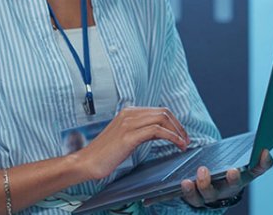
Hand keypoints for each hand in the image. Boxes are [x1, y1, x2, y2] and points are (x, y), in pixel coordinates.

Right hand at [75, 106, 189, 180]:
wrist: (86, 162)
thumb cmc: (105, 153)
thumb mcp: (126, 137)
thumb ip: (141, 130)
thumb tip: (161, 132)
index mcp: (129, 112)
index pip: (159, 110)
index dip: (174, 122)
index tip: (182, 135)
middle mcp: (129, 113)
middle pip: (164, 112)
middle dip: (179, 126)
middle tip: (186, 140)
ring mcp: (129, 123)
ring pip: (162, 119)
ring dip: (177, 131)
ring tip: (184, 143)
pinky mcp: (129, 136)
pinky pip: (157, 131)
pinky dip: (171, 137)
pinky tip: (176, 144)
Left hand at [178, 149, 272, 207]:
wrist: (213, 186)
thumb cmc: (231, 171)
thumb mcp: (246, 165)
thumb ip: (259, 159)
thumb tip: (265, 151)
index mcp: (244, 177)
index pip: (256, 170)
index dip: (259, 164)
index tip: (255, 156)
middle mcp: (229, 189)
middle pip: (231, 186)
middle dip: (234, 179)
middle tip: (231, 170)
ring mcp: (212, 195)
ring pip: (209, 194)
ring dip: (205, 184)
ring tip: (202, 170)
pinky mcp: (197, 198)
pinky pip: (192, 197)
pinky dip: (188, 190)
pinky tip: (185, 181)